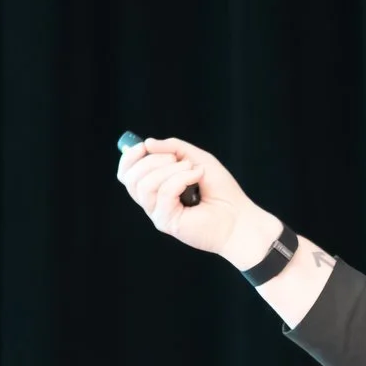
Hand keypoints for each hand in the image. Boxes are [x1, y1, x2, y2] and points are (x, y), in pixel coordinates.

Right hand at [115, 136, 276, 264]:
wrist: (238, 217)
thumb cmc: (220, 191)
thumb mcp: (197, 158)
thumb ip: (173, 148)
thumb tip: (147, 143)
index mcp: (155, 187)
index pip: (127, 174)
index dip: (129, 157)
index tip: (144, 146)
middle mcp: (153, 202)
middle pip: (131, 178)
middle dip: (153, 161)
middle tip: (178, 160)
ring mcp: (158, 213)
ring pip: (145, 185)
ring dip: (168, 170)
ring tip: (192, 169)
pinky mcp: (166, 222)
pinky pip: (163, 193)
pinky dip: (181, 178)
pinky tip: (197, 177)